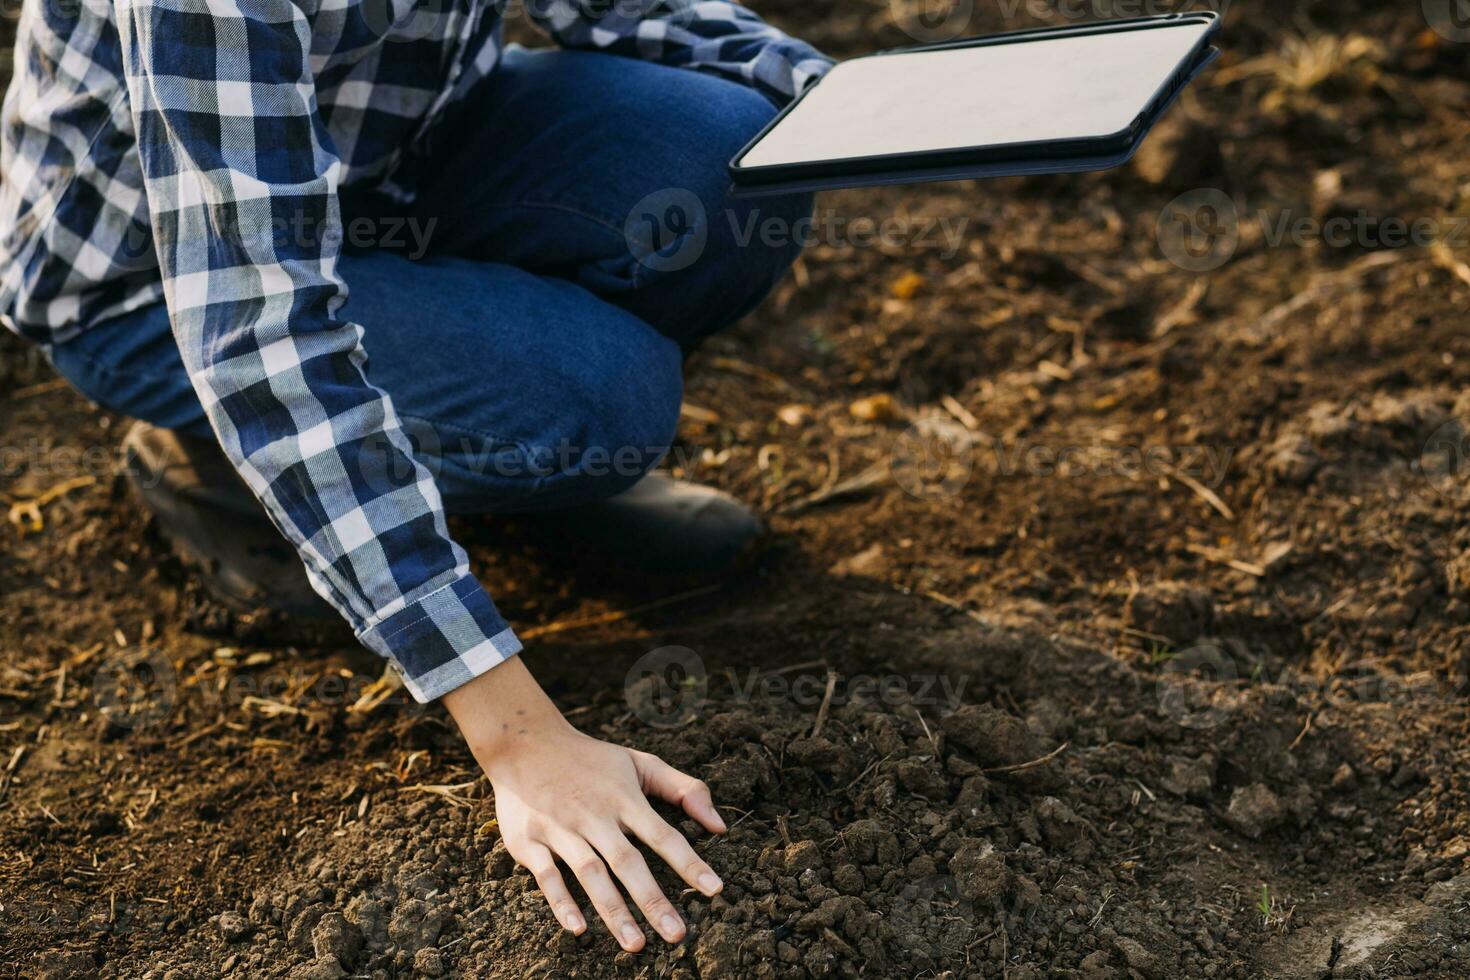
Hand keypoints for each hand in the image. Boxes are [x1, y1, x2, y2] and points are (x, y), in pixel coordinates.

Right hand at [443, 659, 725, 950]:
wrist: (524, 742)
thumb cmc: (591, 759)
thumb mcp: (640, 763)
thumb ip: (684, 789)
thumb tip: (721, 826)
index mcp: (623, 797)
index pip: (662, 834)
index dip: (689, 863)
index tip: (714, 891)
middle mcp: (594, 815)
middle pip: (627, 861)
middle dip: (653, 900)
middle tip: (678, 936)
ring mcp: (560, 828)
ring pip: (590, 873)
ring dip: (613, 910)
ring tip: (636, 945)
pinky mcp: (529, 840)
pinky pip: (547, 875)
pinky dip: (561, 901)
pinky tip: (579, 928)